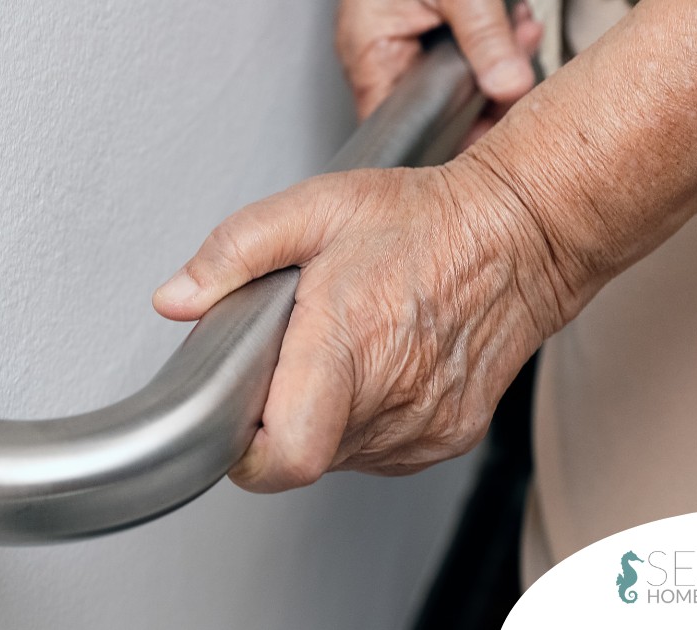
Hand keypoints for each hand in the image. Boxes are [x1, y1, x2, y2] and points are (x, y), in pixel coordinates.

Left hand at [152, 157, 567, 491]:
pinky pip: (380, 451)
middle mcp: (392, 398)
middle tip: (297, 351)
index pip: (284, 456)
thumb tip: (177, 298)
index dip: (246, 452)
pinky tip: (380, 364)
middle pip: (303, 451)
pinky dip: (365, 418)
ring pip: (340, 454)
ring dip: (324, 414)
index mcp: (350, 345)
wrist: (520, 235)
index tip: (237, 419)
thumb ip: (234, 251)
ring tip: (346, 348)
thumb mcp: (316, 208)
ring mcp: (425, 427)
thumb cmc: (425, 221)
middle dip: (280, 410)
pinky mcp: (449, 437)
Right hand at [338, 0, 542, 143]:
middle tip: (519, 76)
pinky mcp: (423, 27)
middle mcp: (380, 53)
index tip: (485, 136)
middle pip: (434, 106)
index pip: (400, 126)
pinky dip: (491, 41)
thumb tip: (510, 86)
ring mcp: (401, 40)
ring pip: (454, 79)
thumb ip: (484, 37)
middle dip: (485, 93)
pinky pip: (460, 52)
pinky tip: (512, 26)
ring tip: (519, 35)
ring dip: (495, 63)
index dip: (444, 138)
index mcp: (369, 51)